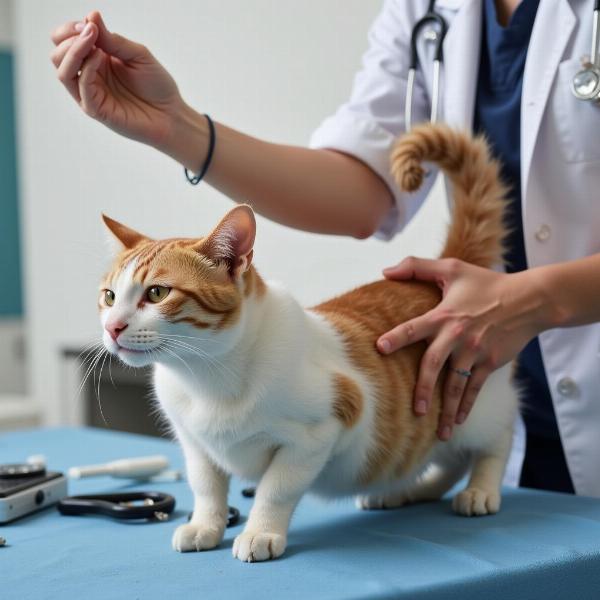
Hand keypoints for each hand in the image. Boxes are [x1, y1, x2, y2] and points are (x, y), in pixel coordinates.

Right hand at [51, 11, 183, 149]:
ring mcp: (91, 94)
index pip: (66, 41)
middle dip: (69, 38)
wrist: (171, 114)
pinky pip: (81, 88)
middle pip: (58, 54)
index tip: (89, 23)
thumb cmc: (157, 86)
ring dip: (73, 51)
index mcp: (96, 60)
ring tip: (92, 40)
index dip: (71, 29)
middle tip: (90, 31)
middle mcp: (89, 76)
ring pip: (63, 71)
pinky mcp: (96, 110)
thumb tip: (91, 15)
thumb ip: (114, 40)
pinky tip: (100, 56)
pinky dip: (87, 68)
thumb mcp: (138, 55)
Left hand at [376, 257, 546, 440]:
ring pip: (456, 385)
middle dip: (423, 388)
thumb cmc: (486, 283)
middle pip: (434, 365)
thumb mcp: (452, 268)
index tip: (379, 348)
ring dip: (447, 408)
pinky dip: (466, 406)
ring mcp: (474, 352)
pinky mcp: (489, 363)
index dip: (396, 337)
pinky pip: (474, 388)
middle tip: (414, 408)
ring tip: (438, 430)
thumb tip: (385, 271)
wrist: (528, 299)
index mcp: (443, 315)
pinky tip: (457, 422)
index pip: (414, 327)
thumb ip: (417, 266)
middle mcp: (457, 336)